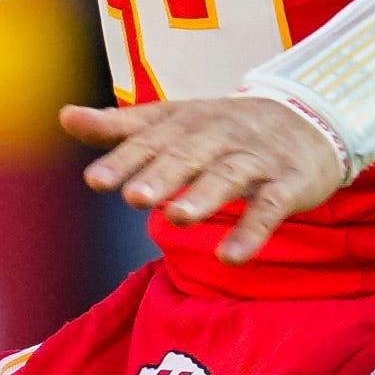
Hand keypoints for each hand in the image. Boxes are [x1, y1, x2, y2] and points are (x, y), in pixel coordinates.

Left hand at [63, 93, 351, 264]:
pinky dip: (251, 232)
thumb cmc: (225, 128)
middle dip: (162, 175)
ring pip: (228, 176)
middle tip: (134, 197)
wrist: (310, 118)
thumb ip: (121, 126)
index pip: (152, 139)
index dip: (125, 159)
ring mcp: (256, 159)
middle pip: (188, 155)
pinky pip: (270, 208)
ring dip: (204, 196)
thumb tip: (64, 117)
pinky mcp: (289, 184)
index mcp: (188, 121)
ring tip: (176, 218)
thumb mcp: (174, 121)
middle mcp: (221, 135)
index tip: (96, 181)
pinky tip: (230, 258)